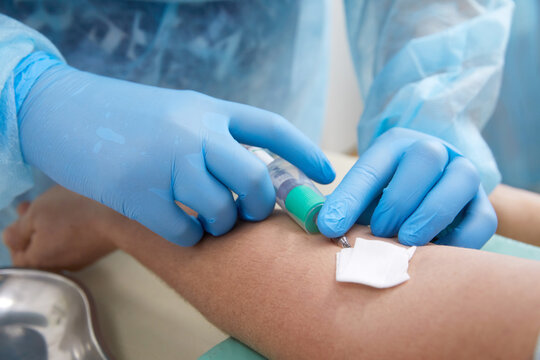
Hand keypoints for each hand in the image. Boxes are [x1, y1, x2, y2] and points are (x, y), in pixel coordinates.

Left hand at [3, 186, 116, 270]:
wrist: (121, 217)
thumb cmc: (74, 213)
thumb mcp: (37, 214)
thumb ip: (17, 230)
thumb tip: (10, 240)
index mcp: (39, 262)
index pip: (18, 257)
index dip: (16, 237)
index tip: (22, 215)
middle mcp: (59, 267)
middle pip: (38, 251)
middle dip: (32, 228)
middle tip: (34, 205)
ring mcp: (80, 260)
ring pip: (57, 245)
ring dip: (50, 227)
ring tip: (54, 205)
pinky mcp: (96, 251)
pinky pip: (74, 242)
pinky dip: (68, 229)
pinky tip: (74, 213)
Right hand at [16, 58, 334, 245]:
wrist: (66, 112)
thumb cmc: (131, 117)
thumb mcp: (182, 111)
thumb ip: (218, 136)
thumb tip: (259, 173)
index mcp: (211, 109)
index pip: (272, 129)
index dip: (304, 154)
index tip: (327, 176)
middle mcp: (196, 132)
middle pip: (256, 179)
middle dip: (261, 205)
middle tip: (248, 212)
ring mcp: (168, 162)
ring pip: (223, 210)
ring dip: (221, 223)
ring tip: (205, 216)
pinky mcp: (139, 192)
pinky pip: (186, 231)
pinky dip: (190, 236)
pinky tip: (179, 225)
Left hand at [317, 128, 496, 247]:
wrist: (429, 192)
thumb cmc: (387, 196)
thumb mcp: (365, 195)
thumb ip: (349, 207)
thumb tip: (325, 228)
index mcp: (395, 146)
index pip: (372, 166)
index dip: (349, 198)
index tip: (329, 228)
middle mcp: (434, 152)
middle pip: (425, 158)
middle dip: (398, 199)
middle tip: (380, 231)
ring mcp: (463, 175)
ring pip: (460, 181)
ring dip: (430, 214)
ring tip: (407, 242)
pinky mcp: (484, 205)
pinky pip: (484, 218)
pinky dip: (461, 240)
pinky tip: (436, 254)